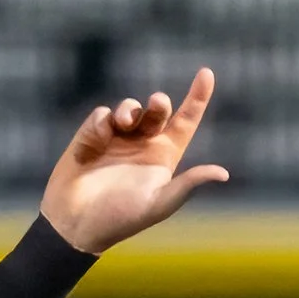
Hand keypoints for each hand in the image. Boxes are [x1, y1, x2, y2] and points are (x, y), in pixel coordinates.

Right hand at [39, 68, 228, 254]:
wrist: (75, 225)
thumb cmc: (120, 220)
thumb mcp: (159, 204)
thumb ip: (188, 185)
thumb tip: (223, 173)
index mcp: (163, 158)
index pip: (185, 122)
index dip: (197, 98)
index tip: (207, 73)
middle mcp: (142, 144)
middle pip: (158, 111)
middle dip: (159, 104)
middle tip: (158, 104)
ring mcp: (116, 139)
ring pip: (130, 108)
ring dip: (130, 109)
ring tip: (124, 122)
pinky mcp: (91, 136)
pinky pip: (101, 116)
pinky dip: (102, 122)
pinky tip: (98, 140)